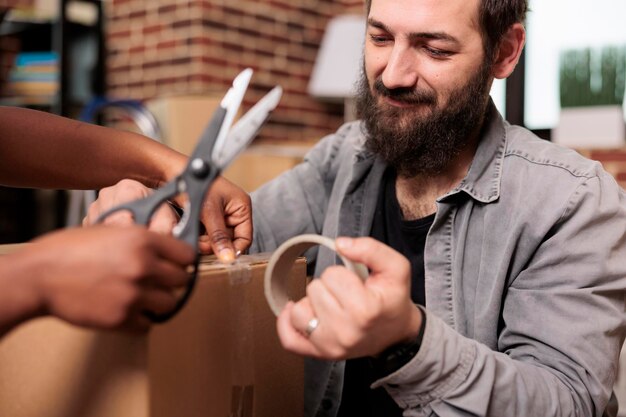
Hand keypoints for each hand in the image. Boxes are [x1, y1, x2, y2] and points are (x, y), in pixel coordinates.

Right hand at [13, 225, 194, 329]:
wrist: (39, 275)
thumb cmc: (69, 250)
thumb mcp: (111, 232)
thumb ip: (142, 241)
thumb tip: (165, 251)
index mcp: (143, 240)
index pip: (187, 255)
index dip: (181, 261)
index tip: (176, 265)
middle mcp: (143, 266)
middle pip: (182, 280)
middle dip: (170, 282)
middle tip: (157, 283)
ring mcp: (134, 294)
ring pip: (169, 303)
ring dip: (158, 302)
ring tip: (141, 298)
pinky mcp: (122, 318)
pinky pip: (147, 324)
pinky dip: (140, 321)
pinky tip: (126, 311)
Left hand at [84, 177, 252, 261]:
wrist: (172, 173)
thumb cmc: (195, 183)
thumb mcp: (209, 212)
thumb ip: (219, 236)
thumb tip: (228, 257)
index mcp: (241, 207)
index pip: (245, 238)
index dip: (234, 249)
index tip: (221, 257)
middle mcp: (233, 212)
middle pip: (230, 241)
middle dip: (215, 244)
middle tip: (201, 242)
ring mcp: (220, 216)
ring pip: (217, 240)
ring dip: (205, 241)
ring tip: (194, 232)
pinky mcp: (207, 219)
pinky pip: (207, 236)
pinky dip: (199, 236)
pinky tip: (190, 229)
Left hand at [276, 237, 422, 359]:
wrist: (396, 334)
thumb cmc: (392, 299)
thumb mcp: (396, 267)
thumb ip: (371, 248)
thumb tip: (340, 243)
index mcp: (365, 310)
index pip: (332, 275)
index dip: (343, 274)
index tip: (356, 283)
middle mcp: (345, 332)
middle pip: (314, 289)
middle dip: (329, 287)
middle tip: (348, 296)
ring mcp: (329, 346)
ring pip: (299, 310)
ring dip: (313, 304)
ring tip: (333, 307)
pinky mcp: (318, 354)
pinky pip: (288, 339)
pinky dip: (288, 324)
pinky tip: (302, 313)